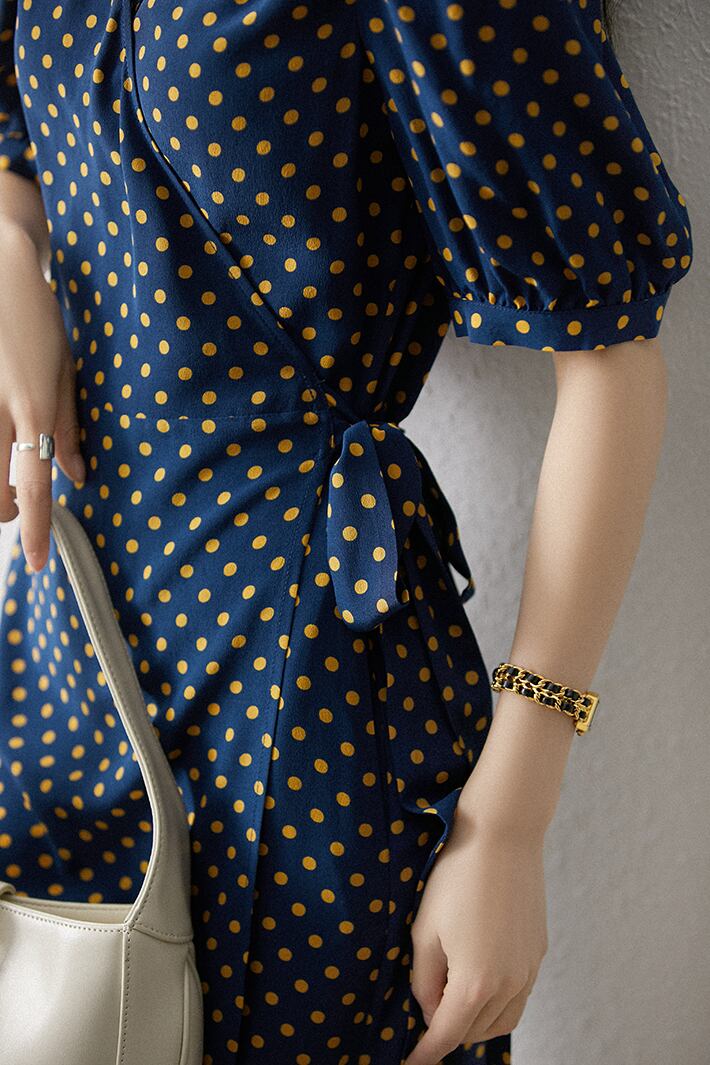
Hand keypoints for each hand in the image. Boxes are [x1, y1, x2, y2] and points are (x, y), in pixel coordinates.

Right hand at [0, 224, 84, 570]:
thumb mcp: (64, 372)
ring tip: (10, 479)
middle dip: (10, 512)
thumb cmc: (38, 318)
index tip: (40, 563)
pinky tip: (3, 444)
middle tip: (24, 505)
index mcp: (34, 411)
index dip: (38, 530)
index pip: (36, 487)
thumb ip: (68, 429)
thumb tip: (76, 478)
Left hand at [403, 810, 547, 1063]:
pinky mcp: (539, 953)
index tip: (410, 1064)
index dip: (425, 1054)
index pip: (446, 1037)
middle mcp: (508, 986)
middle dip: (447, 1031)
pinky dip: (498, 1003)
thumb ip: (423, 980)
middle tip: (424, 1013)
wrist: (503, 836)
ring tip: (450, 1002)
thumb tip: (429, 1009)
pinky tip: (479, 981)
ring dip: (476, 1022)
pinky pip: (519, 996)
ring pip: (502, 1021)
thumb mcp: (425, 930)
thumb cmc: (456, 878)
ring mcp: (529, 970)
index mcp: (475, 983)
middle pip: (474, 1033)